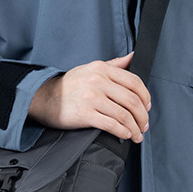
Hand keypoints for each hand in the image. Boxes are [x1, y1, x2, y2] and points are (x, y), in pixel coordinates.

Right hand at [28, 52, 151, 142]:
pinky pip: (111, 125)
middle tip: (144, 125)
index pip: (134, 82)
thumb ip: (114, 64)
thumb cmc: (70, 86)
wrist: (44, 98)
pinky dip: (123, 132)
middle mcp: (98, 81)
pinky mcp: (85, 114)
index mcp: (102, 69)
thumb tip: (133, 56)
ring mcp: (91, 97)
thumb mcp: (91, 69)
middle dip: (142, 116)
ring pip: (124, 115)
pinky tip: (125, 135)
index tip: (147, 107)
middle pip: (132, 100)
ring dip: (134, 128)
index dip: (145, 97)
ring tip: (137, 134)